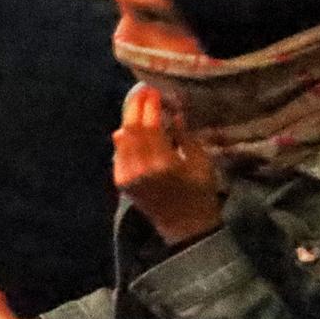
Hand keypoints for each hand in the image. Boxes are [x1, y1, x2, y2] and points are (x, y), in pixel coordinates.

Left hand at [115, 83, 221, 245]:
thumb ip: (185, 136)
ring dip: (128, 119)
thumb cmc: (200, 193)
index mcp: (164, 165)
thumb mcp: (201, 163)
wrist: (185, 227)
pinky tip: (131, 127)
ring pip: (121, 138)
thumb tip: (173, 110)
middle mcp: (141, 170)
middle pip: (131, 129)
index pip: (149, 127)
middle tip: (143, 91)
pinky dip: (124, 137)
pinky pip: (118, 152)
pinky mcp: (121, 181)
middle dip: (135, 106)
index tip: (153, 90)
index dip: (149, 105)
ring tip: (138, 105)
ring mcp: (127, 176)